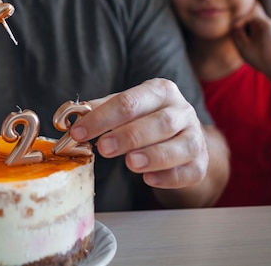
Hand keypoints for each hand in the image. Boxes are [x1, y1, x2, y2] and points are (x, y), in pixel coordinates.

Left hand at [70, 78, 208, 188]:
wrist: (180, 135)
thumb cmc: (145, 117)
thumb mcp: (124, 107)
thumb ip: (99, 110)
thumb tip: (70, 118)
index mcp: (159, 91)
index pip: (129, 101)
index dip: (102, 117)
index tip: (79, 132)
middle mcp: (182, 110)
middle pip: (159, 122)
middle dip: (129, 135)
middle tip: (103, 148)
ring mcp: (195, 136)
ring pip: (181, 146)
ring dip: (154, 155)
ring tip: (130, 163)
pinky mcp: (200, 162)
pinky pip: (190, 171)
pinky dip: (170, 176)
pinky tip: (149, 179)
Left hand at [232, 1, 270, 72]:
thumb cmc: (258, 59)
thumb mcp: (242, 46)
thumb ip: (237, 35)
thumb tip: (231, 25)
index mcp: (257, 30)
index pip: (247, 18)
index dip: (236, 19)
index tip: (228, 27)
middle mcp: (262, 25)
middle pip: (251, 11)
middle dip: (238, 14)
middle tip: (230, 23)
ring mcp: (266, 24)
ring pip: (251, 11)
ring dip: (239, 17)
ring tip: (233, 26)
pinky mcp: (269, 24)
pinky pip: (253, 16)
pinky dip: (244, 19)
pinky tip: (237, 26)